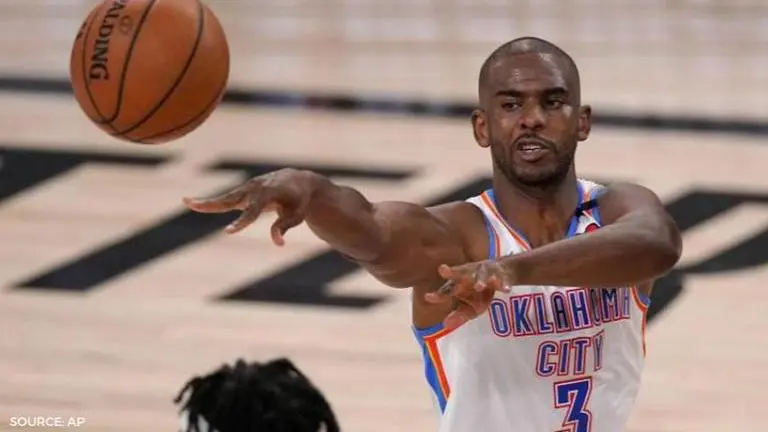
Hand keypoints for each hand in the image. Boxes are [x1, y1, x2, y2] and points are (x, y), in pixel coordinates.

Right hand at [183, 168, 315, 244]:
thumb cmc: (298, 200)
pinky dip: (212, 203)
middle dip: (212, 203)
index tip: (228, 232)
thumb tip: (278, 244)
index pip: (253, 210)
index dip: (241, 222)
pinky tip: (193, 203)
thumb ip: (285, 226)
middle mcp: (255, 188)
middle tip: (192, 204)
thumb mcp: (297, 215)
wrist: (297, 181)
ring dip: (206, 202)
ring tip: (186, 201)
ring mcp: (247, 189)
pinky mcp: (243, 192)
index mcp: (269, 193)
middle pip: (230, 198)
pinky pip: (226, 199)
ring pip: (224, 198)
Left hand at [425, 261, 512, 329]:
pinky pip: (503, 280)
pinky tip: (505, 291)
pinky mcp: (501, 274)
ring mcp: (486, 273)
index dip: (439, 294)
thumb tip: (445, 325)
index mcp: (460, 283)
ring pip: (482, 275)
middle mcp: (470, 275)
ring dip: (480, 280)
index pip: (447, 289)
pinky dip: (504, 284)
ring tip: (479, 286)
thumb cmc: (481, 292)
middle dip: (453, 273)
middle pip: (460, 274)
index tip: (428, 297)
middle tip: (442, 270)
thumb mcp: (471, 306)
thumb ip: (459, 315)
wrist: (504, 272)